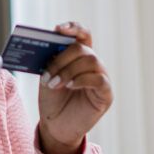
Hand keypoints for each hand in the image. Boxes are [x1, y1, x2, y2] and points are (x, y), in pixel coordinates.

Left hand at [37, 21, 112, 153]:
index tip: (57, 29)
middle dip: (62, 58)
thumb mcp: (48, 76)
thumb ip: (51, 61)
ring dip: (68, 71)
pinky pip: (98, 79)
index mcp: (78, 56)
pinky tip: (70, 86)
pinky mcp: (106, 93)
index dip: (73, 28)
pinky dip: (82, 80)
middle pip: (82, 48)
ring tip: (54, 83)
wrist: (56, 126)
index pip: (82, 34)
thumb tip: (49, 48)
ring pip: (90, 61)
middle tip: (48, 72)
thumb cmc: (53, 100)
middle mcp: (93, 63)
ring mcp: (101, 77)